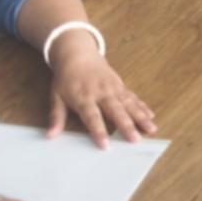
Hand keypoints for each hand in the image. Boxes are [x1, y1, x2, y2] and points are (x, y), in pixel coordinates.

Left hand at [46, 30, 156, 148]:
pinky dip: (142, 107)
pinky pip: (133, 97)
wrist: (78, 55)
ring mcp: (114, 88)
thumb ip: (56, 117)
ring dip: (141, 117)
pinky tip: (151, 116)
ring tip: (151, 129)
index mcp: (84, 97)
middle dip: (127, 125)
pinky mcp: (121, 85)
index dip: (99, 131)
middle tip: (136, 139)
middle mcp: (101, 93)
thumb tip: (50, 136)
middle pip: (116, 111)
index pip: (92, 117)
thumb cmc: (66, 79)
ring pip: (129, 104)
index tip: (106, 145)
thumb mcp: (56, 96)